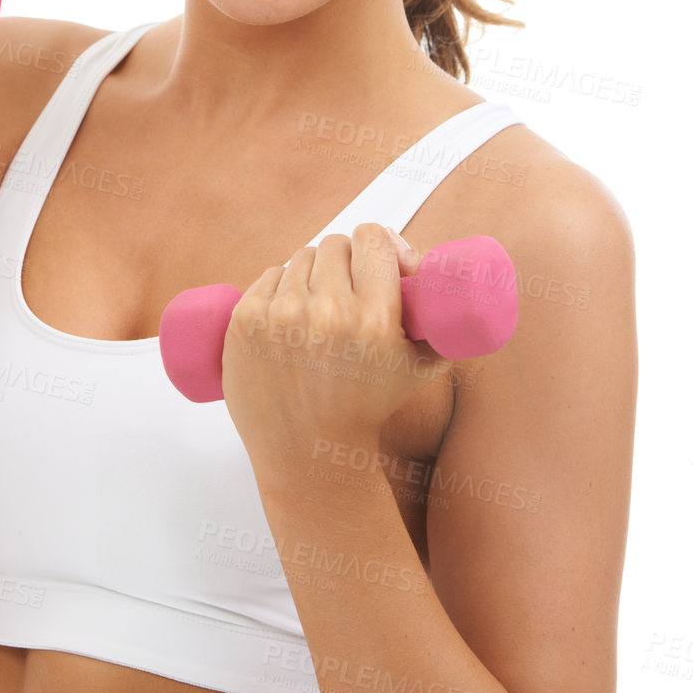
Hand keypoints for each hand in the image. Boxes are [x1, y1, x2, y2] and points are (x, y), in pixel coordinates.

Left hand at [219, 223, 439, 486]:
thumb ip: (445, 324)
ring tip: (318, 307)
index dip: (379, 244)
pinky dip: (279, 287)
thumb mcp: (423, 369)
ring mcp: (280, 316)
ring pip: (300, 258)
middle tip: (349, 287)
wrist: (308, 453)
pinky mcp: (245, 321)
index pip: (373, 239)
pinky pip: (267, 276)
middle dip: (346, 262)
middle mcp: (325, 312)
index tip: (380, 262)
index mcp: (373, 319)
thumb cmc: (369, 408)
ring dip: (312, 274)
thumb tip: (447, 275)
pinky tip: (289, 313)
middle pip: (335, 245)